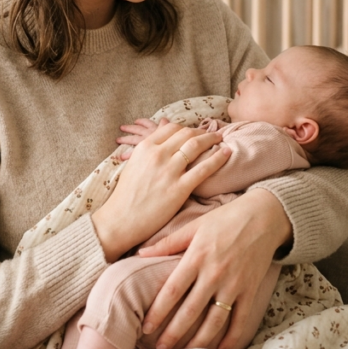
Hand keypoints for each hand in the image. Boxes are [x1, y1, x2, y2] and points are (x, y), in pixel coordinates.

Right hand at [91, 121, 228, 262]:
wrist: (121, 220)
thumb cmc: (126, 195)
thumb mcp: (133, 164)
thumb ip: (149, 147)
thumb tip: (162, 129)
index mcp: (145, 147)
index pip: (171, 128)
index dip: (186, 128)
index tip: (195, 131)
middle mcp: (157, 155)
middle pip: (186, 134)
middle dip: (202, 132)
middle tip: (212, 134)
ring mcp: (169, 171)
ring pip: (196, 146)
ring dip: (212, 140)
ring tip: (221, 140)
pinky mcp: (179, 188)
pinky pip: (203, 169)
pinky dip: (217, 159)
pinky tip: (226, 154)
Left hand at [137, 188, 290, 348]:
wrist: (264, 216)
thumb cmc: (225, 219)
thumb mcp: (194, 226)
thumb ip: (167, 243)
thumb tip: (138, 253)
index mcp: (196, 257)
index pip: (172, 291)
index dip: (158, 312)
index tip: (146, 327)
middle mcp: (214, 274)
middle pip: (190, 311)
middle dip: (173, 333)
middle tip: (159, 348)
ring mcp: (234, 284)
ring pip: (214, 321)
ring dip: (199, 341)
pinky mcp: (251, 290)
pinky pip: (240, 320)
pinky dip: (231, 338)